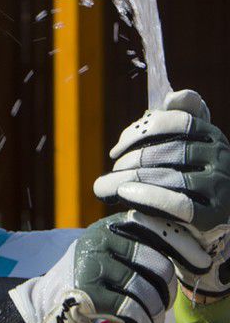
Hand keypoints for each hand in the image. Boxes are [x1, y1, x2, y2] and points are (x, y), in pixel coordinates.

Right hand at [0, 212, 207, 322]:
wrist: (46, 305)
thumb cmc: (86, 281)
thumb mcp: (107, 253)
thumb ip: (134, 245)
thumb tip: (183, 251)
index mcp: (107, 226)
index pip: (155, 227)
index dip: (182, 245)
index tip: (197, 263)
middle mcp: (98, 240)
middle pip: (157, 264)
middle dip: (165, 290)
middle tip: (160, 305)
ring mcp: (92, 266)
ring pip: (147, 291)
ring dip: (153, 314)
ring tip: (148, 322)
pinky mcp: (88, 293)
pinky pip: (132, 312)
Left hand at [94, 89, 229, 297]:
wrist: (199, 228)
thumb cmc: (180, 179)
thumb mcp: (178, 145)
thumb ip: (175, 119)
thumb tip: (175, 95)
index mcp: (211, 136)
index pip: (179, 121)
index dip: (142, 131)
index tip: (117, 149)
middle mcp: (222, 158)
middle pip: (169, 152)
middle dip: (131, 161)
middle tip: (109, 171)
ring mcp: (221, 187)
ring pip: (170, 177)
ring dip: (130, 180)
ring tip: (104, 186)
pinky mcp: (216, 217)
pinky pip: (180, 205)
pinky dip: (150, 197)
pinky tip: (126, 194)